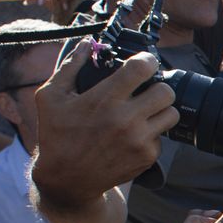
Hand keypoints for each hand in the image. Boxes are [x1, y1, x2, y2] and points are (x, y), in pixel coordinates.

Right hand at [31, 43, 177, 212]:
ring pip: (172, 114)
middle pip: (166, 91)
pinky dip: (152, 133)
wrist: (67, 179)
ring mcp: (140, 140)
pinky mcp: (147, 157)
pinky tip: (134, 134)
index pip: (142, 68)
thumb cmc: (56, 134)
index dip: (146, 61)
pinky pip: (162, 137)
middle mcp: (126, 119)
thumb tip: (87, 43)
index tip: (142, 63)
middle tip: (145, 90)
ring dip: (160, 109)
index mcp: (104, 99)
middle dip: (157, 87)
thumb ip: (69, 66)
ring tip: (143, 110)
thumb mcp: (50, 97)